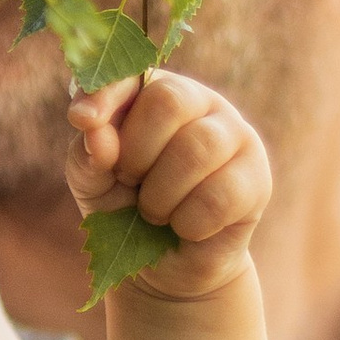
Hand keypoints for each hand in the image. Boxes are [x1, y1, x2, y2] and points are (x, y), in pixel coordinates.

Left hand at [65, 70, 269, 298]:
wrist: (165, 267)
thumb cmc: (124, 210)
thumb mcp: (92, 181)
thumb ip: (87, 152)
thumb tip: (94, 130)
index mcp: (155, 92)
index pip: (133, 72)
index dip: (106, 93)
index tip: (82, 120)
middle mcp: (200, 103)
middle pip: (170, 101)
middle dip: (137, 152)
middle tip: (130, 181)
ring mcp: (236, 137)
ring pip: (198, 148)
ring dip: (161, 194)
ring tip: (154, 212)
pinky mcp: (257, 179)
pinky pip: (220, 195)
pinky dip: (188, 222)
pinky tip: (185, 228)